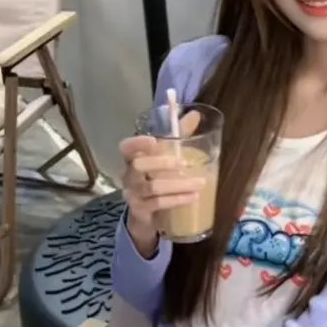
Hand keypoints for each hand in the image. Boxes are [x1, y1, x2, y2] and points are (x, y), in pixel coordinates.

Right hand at [119, 110, 203, 247]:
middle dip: (162, 163)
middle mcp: (129, 175)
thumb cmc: (157, 177)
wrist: (147, 212)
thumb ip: (178, 135)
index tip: (154, 141)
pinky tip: (193, 198)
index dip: (138, 143)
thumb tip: (195, 114)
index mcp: (132, 158)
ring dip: (178, 185)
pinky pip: (158, 204)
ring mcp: (133, 193)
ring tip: (200, 183)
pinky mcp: (141, 209)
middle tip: (184, 163)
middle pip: (140, 166)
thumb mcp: (166, 155)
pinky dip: (177, 200)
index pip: (127, 147)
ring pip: (153, 187)